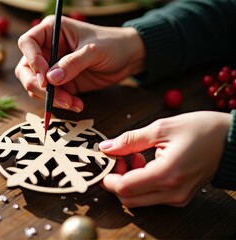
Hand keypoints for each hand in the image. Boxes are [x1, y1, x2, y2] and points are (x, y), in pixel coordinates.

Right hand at [15, 16, 144, 111]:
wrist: (129, 58)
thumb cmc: (113, 44)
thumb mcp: (93, 50)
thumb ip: (73, 63)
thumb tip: (51, 79)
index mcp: (52, 31)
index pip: (27, 43)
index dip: (32, 60)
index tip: (45, 77)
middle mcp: (48, 50)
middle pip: (26, 69)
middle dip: (37, 85)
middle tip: (53, 96)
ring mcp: (53, 68)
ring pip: (36, 86)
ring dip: (51, 98)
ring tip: (72, 102)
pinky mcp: (62, 84)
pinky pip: (52, 97)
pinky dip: (61, 104)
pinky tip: (77, 104)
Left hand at [99, 111, 230, 206]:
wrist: (232, 140)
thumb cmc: (202, 130)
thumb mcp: (162, 128)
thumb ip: (130, 140)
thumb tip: (107, 147)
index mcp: (167, 174)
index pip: (125, 188)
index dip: (108, 177)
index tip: (106, 161)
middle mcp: (173, 193)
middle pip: (128, 199)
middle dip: (116, 180)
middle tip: (119, 158)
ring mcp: (177, 198)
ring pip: (138, 199)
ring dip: (129, 181)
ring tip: (136, 155)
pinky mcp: (180, 197)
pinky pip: (151, 196)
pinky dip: (141, 183)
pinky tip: (146, 162)